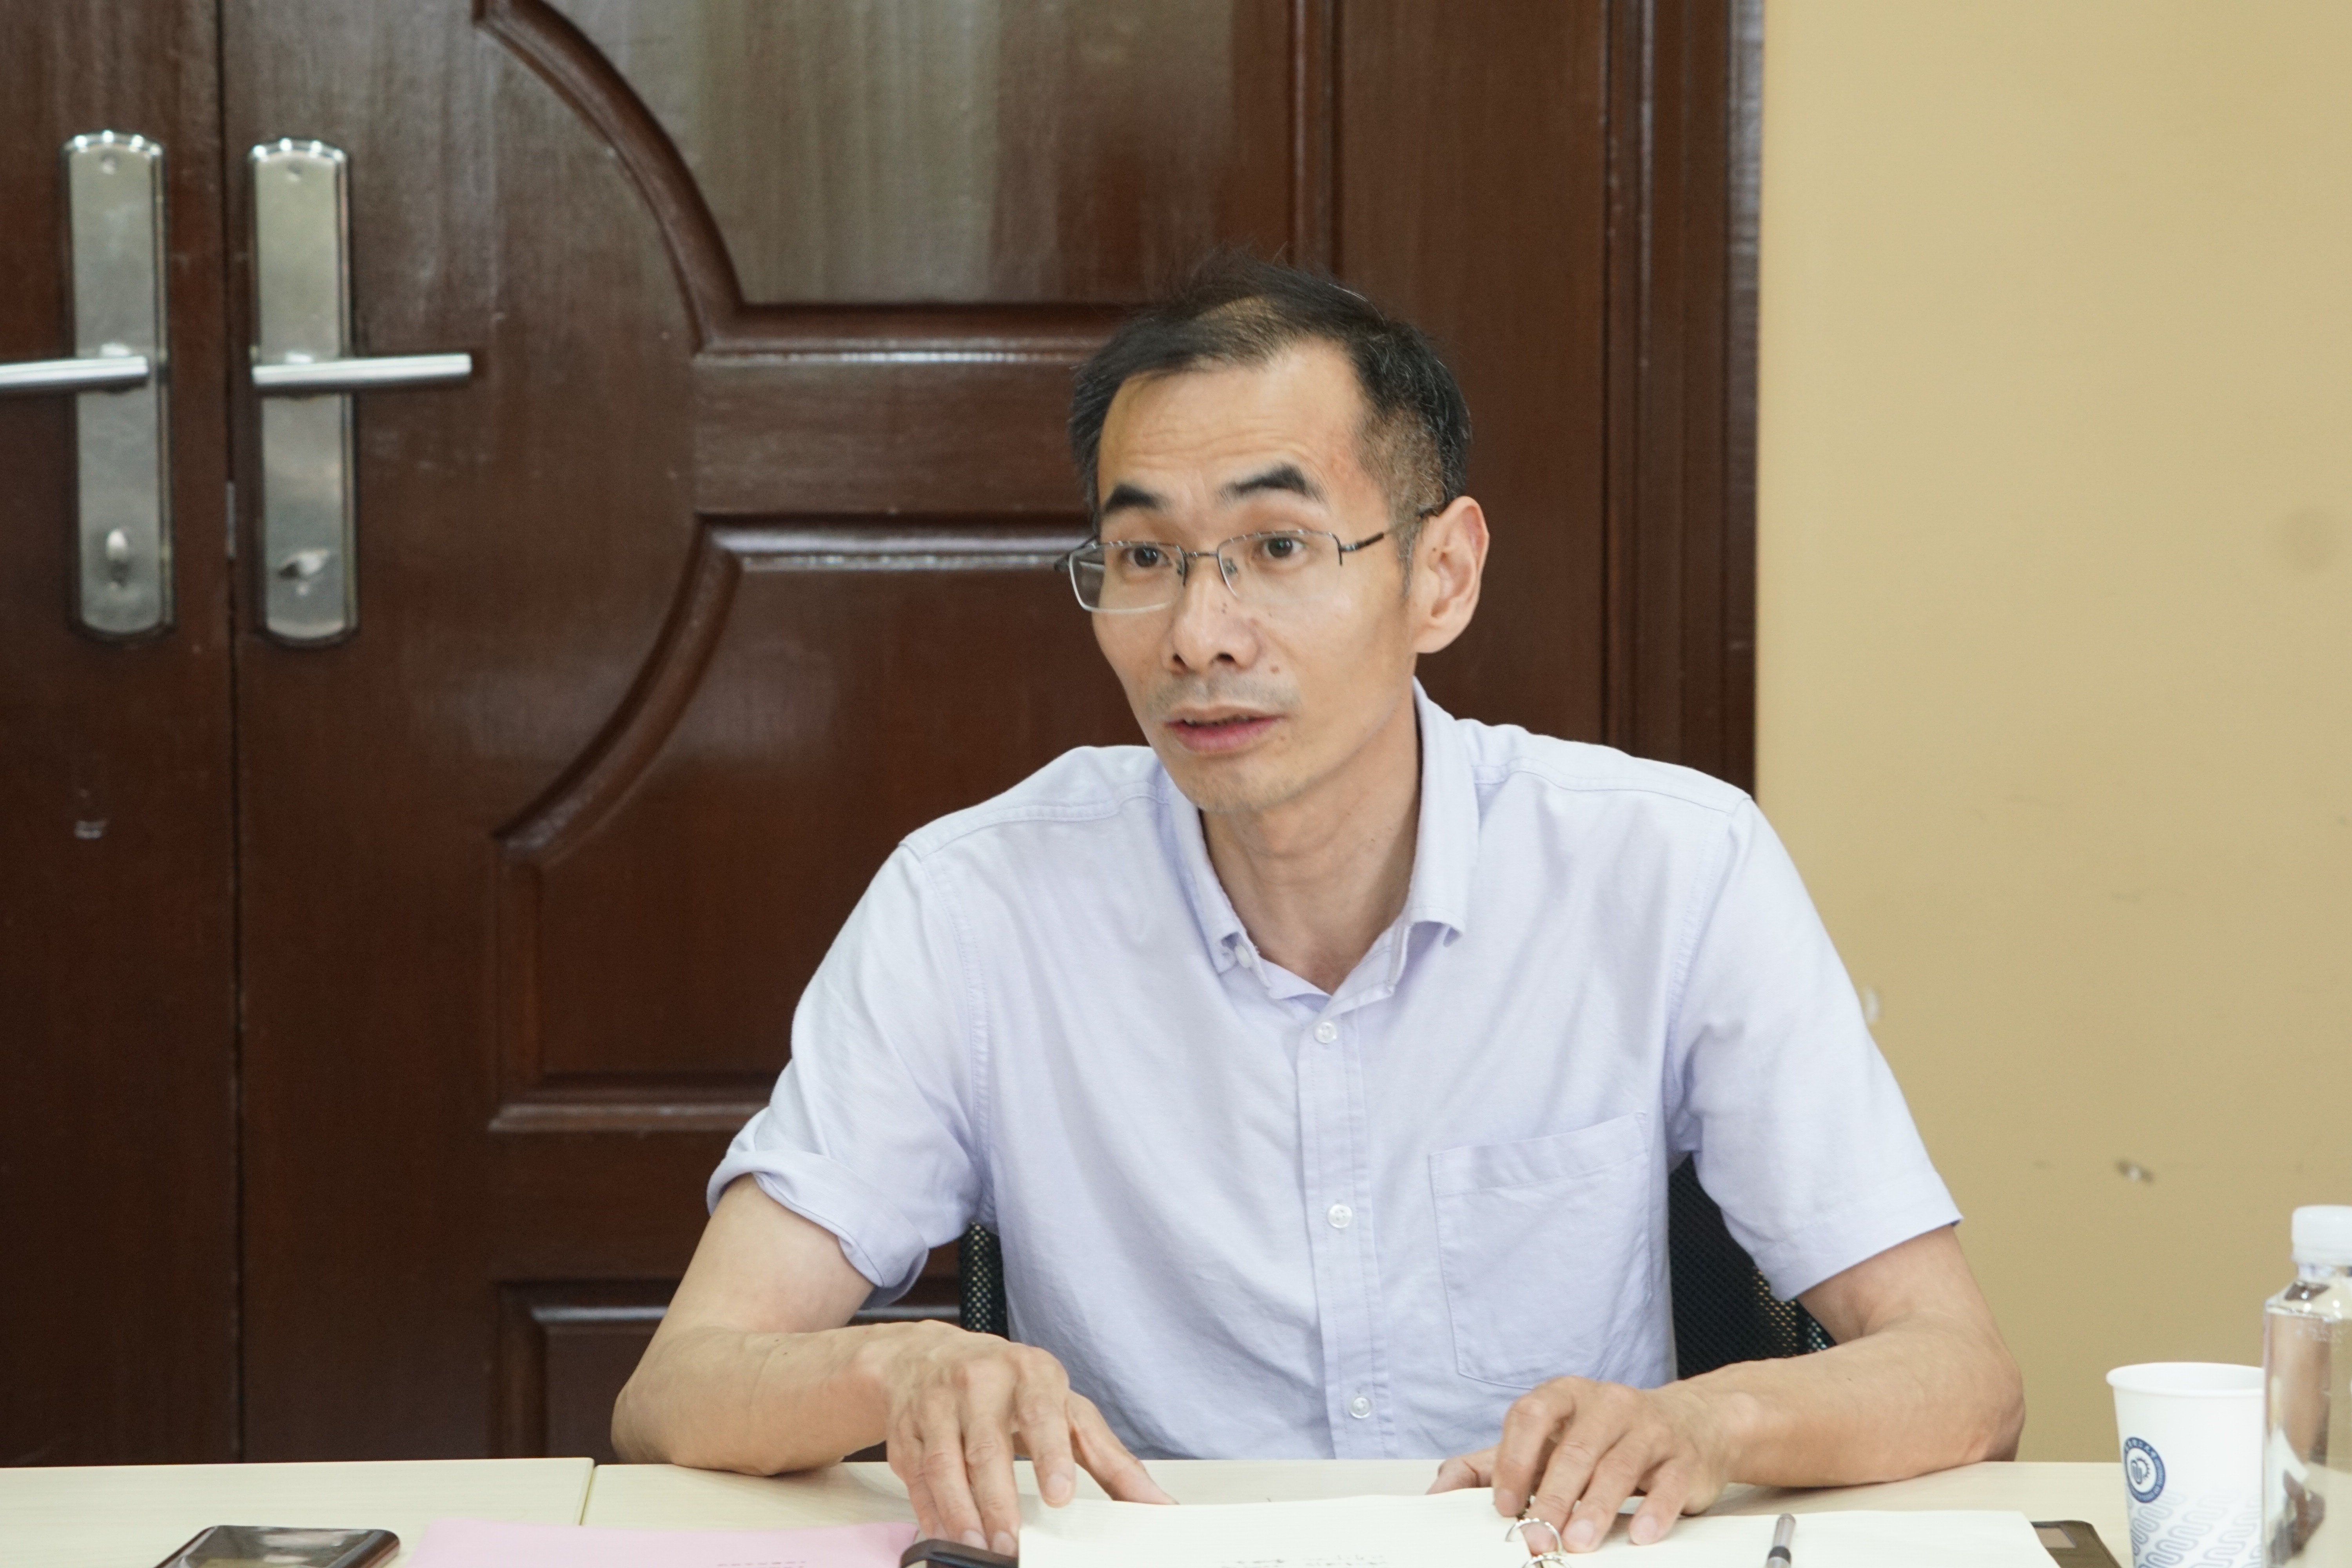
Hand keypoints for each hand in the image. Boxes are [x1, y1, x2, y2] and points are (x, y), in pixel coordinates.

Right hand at [866, 1323, 1172, 1553]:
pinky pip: (914, 1477)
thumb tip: (1156, 1503)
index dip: (1050, 1455)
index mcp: (1030, 1372)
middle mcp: (980, 1380)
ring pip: (944, 1464)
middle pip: (987, 1448)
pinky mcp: (904, 1429)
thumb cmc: (1012, 1387)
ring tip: (978, 1546)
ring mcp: (936, 1403)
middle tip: (1012, 1543)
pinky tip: (945, 1533)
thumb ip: (1109, 1458)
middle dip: (998, 1501)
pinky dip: (929, 1510)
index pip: (1042, 1412)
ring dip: (960, 1513)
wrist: (928, 1355)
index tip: (1060, 1494)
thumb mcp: (1066, 1409)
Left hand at [1429, 1378, 1736, 1551]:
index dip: (1514, 1459)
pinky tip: (1641, 1534)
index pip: (1531, 1415)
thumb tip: (1441, 1488)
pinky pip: (1668, 1483)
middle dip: (1553, 1497)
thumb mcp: (1548, 1441)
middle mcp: (1608, 1403)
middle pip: (1575, 1449)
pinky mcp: (1683, 1457)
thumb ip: (1495, 1463)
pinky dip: (1654, 1510)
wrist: (1689, 1424)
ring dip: (1596, 1508)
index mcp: (1566, 1395)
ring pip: (1618, 1467)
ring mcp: (1648, 1428)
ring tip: (1578, 1540)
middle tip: (1538, 1536)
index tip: (1505, 1505)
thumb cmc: (1603, 1438)